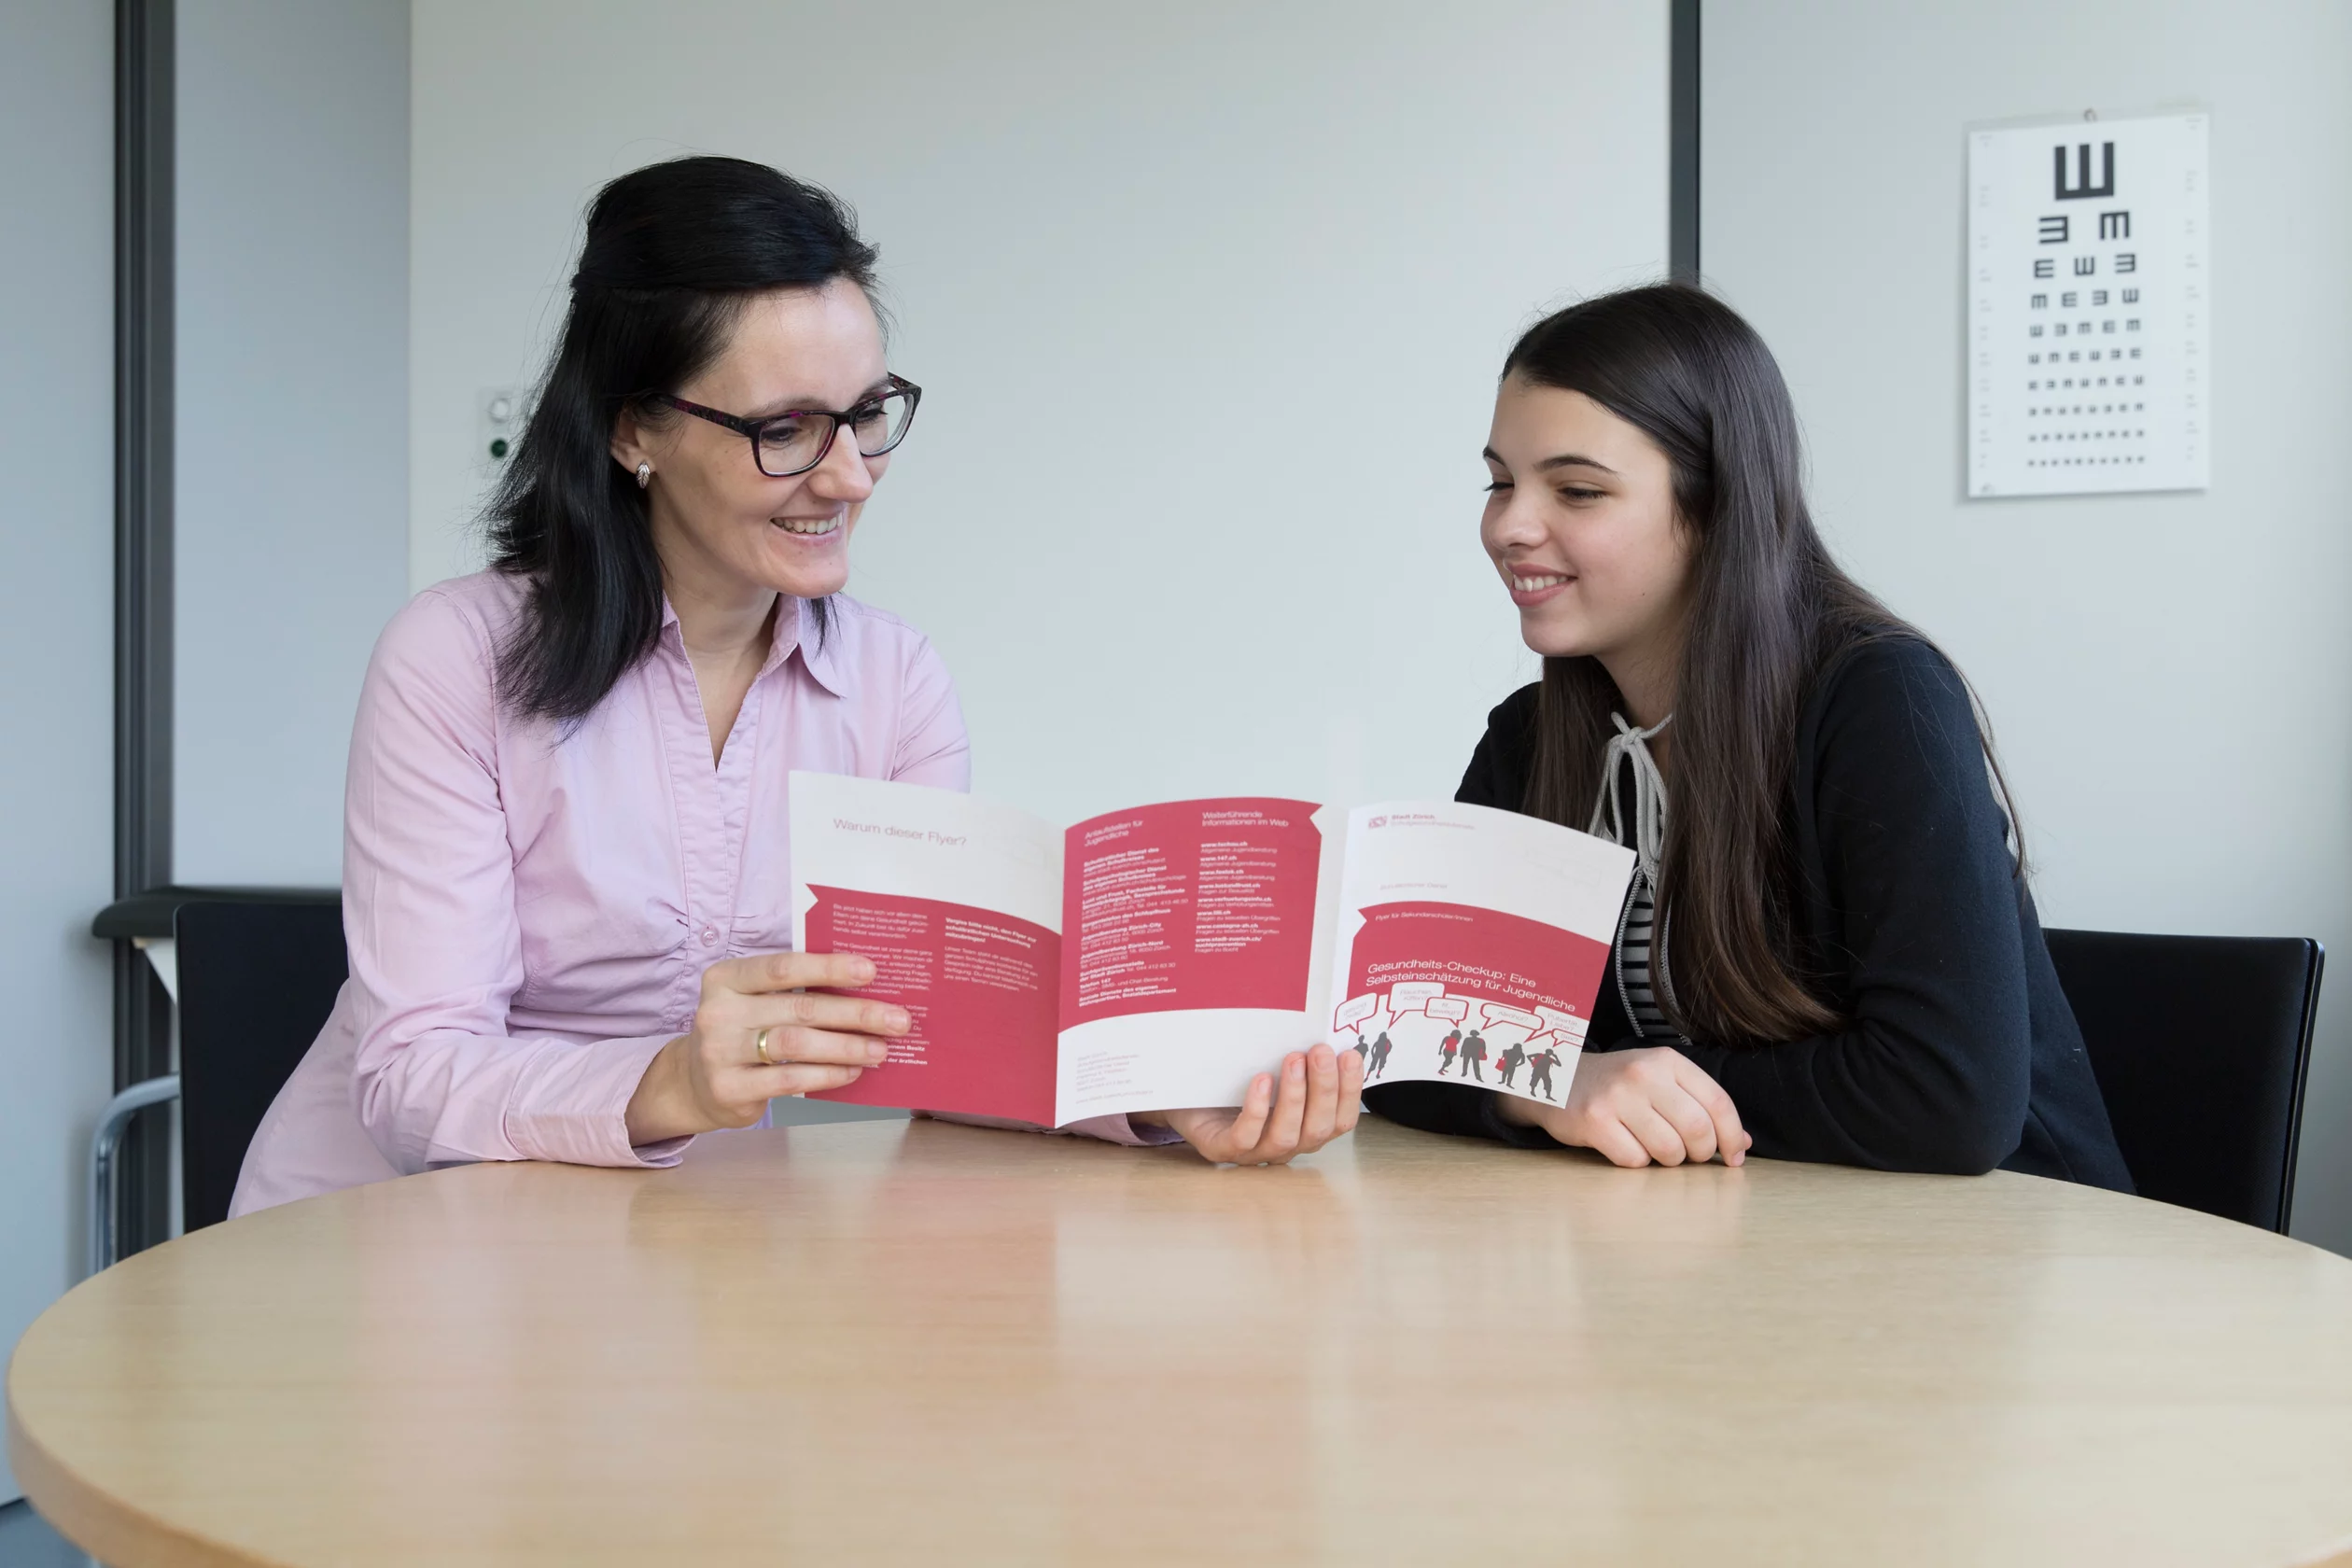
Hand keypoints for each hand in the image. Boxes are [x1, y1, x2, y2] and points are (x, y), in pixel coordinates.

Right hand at [624, 952, 909, 1144]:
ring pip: (797, 1044)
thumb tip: (865, 990)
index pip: (782, 967)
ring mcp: (720, 1052)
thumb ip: (792, 991)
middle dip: (855, 1013)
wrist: (694, 1083)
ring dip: (847, 1046)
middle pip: (799, 1008)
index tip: (871, 971)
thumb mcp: (752, 1002)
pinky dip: (827, 1074)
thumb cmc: (740, 1032)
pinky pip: (790, 1079)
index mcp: (726, 978)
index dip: (828, 968)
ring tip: (881, 1049)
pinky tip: (852, 1071)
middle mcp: (718, 1012)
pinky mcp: (729, 1088)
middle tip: (897, 1019)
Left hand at [1133, 1044, 1363, 1165]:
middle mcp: (1285, 1144)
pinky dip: (1257, 1110)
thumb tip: (1325, 1025)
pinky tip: (1261, 1080)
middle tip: (1320, 1051)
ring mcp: (1253, 1151)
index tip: (1350, 1054)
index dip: (1349, 1091)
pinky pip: (1245, 1137)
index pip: (1339, 1120)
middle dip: (1323, 1089)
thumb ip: (1300, 1059)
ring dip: (1295, 1097)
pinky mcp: (1222, 1149)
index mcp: (1304, 1127)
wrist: (1183, 1095)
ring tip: (1293, 1059)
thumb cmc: (1233, 1081)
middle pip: (1317, 1130)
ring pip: (1286, 1136)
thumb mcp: (1271, 1066)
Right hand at [1499, 1046, 1748, 1166]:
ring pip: (1668, 1150)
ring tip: (1656, 1150)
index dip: (1732, 1136)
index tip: (1733, 1157)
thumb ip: (1700, 1106)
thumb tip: (1742, 1143)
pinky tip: (1626, 1147)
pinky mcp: (1594, 1121)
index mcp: (1667, 1061)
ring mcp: (1617, 1097)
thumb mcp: (1660, 1082)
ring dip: (1669, 1161)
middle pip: (1697, 1129)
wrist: (1557, 1078)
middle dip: (1701, 1153)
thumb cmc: (1618, 1085)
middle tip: (1691, 1156)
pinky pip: (1634, 1159)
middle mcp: (1644, 1074)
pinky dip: (1637, 1162)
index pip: (1717, 1102)